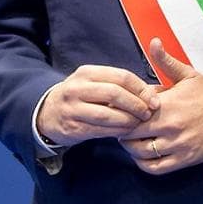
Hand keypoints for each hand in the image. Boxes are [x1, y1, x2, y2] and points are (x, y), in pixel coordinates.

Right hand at [36, 64, 157, 146]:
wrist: (48, 113)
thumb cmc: (81, 96)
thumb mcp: (94, 82)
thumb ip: (119, 85)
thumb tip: (153, 92)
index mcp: (87, 73)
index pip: (122, 77)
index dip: (142, 89)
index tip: (154, 100)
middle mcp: (78, 88)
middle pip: (115, 93)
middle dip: (136, 104)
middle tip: (148, 113)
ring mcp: (73, 108)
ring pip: (108, 114)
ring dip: (128, 120)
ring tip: (138, 122)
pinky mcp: (73, 126)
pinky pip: (101, 130)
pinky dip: (117, 130)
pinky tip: (126, 130)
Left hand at [118, 40, 202, 174]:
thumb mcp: (189, 75)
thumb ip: (166, 61)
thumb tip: (153, 42)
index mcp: (167, 105)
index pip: (130, 113)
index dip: (121, 113)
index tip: (121, 110)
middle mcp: (169, 127)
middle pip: (130, 135)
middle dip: (123, 131)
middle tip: (123, 126)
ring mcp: (177, 145)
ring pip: (140, 153)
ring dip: (131, 148)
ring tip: (132, 140)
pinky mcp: (185, 160)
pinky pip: (155, 168)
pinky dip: (144, 163)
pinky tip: (143, 155)